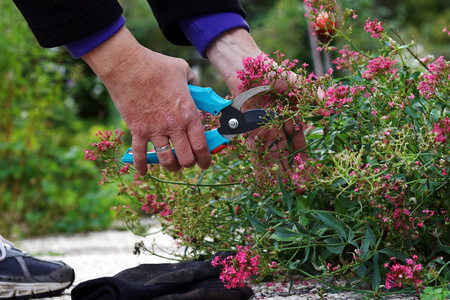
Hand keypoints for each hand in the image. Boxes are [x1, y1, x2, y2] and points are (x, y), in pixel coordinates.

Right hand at [83, 26, 210, 174]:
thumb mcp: (183, 71)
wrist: (128, 66)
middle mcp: (174, 126)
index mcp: (188, 113)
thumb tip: (197, 88)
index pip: (201, 145)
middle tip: (189, 162)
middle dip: (190, 164)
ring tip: (172, 166)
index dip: (205, 159)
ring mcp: (155, 130)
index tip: (205, 164)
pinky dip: (141, 166)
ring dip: (171, 166)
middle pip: (186, 158)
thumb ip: (194, 83)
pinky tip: (143, 173)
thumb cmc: (157, 66)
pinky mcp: (137, 130)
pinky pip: (140, 154)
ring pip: (166, 160)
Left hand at [206, 29, 308, 191]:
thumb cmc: (273, 72)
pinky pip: (254, 149)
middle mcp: (278, 126)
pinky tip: (263, 178)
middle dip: (292, 169)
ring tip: (283, 187)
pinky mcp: (249, 129)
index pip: (300, 141)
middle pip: (286, 152)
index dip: (304, 156)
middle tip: (298, 187)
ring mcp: (264, 129)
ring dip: (277, 171)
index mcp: (292, 117)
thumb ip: (313, 96)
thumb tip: (329, 108)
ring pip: (272, 154)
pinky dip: (258, 164)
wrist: (248, 66)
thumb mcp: (297, 83)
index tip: (309, 171)